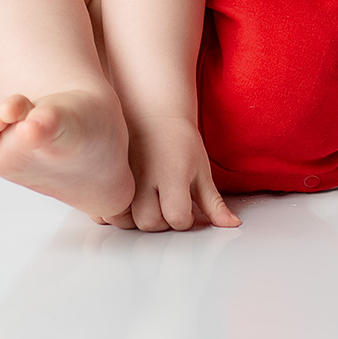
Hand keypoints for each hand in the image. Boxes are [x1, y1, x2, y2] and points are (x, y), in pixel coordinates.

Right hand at [107, 115, 240, 231]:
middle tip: (167, 205)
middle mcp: (144, 177)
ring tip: (148, 204)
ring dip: (137, 220)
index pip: (177, 216)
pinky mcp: (109, 176)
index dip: (185, 218)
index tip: (186, 204)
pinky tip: (129, 202)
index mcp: (171, 174)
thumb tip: (232, 225)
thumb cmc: (179, 141)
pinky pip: (105, 209)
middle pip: (149, 223)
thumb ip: (213, 203)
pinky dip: (116, 213)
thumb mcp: (201, 170)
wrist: (153, 113)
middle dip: (161, 222)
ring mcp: (123, 176)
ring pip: (125, 220)